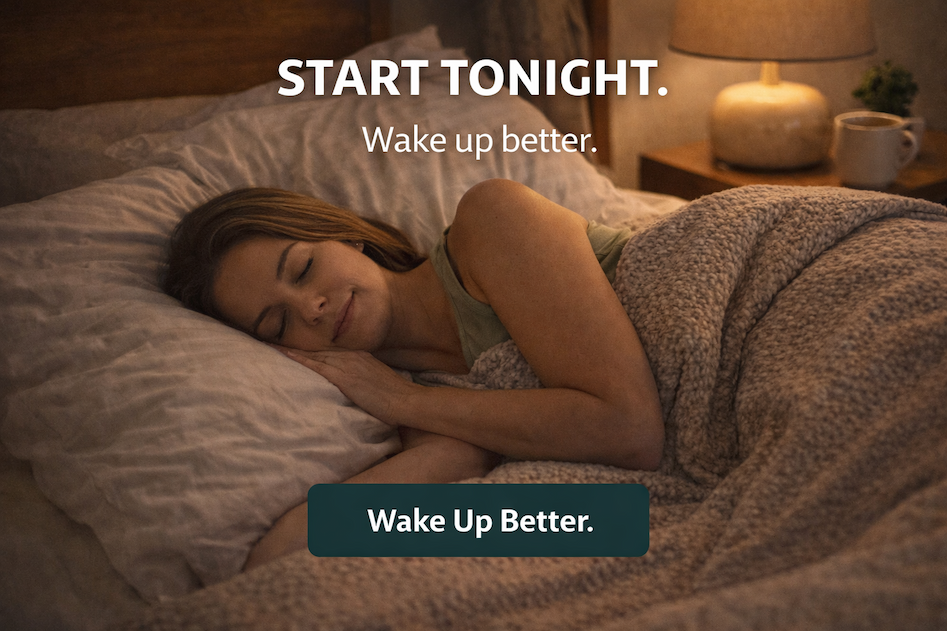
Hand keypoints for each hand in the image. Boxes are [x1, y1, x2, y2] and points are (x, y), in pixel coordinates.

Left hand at [276, 347, 417, 425]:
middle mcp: (352, 355)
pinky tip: (284, 354)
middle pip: (318, 347)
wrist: (407, 401)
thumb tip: (353, 384)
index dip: (310, 346)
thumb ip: (363, 378)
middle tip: (271, 338)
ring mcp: (347, 364)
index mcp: (360, 355)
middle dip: (296, 343)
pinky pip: (316, 364)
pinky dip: (299, 358)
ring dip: (291, 348)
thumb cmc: (396, 397)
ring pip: (313, 353)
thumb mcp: (378, 381)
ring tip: (270, 343)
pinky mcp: (344, 377)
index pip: (329, 349)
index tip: (293, 343)